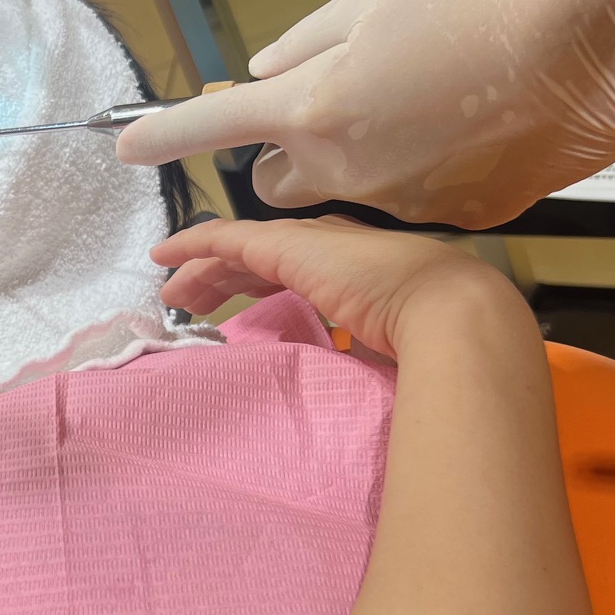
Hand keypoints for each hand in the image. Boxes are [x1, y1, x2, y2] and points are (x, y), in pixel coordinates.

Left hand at [117, 0, 614, 226]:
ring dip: (361, 154)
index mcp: (318, 103)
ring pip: (351, 187)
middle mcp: (351, 169)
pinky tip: (477, 119)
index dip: (161, 136)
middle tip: (336, 93)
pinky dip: (425, 165)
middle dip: (286, 147)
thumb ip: (313, 34)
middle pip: (278, 177)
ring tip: (432, 93)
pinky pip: (415, 195)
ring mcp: (409, 201)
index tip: (124, 149)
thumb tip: (263, 65)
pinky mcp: (466, 214)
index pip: (213, 127)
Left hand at [152, 216, 518, 360]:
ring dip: (200, 270)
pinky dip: (192, 246)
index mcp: (349, 266)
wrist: (450, 310)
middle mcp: (325, 245)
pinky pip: (222, 239)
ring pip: (234, 248)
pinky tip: (164, 255)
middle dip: (221, 277)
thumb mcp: (385, 342)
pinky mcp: (283, 245)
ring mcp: (304, 241)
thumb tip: (353, 376)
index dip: (254, 285)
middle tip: (190, 303)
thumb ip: (358, 349)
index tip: (229, 308)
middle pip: (256, 258)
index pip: (289, 271)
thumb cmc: (433, 337)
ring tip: (173, 293)